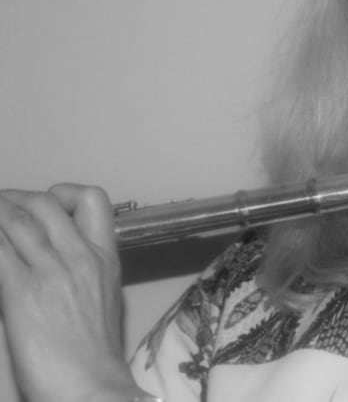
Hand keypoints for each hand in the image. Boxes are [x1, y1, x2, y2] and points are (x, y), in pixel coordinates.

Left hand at [0, 184, 140, 401]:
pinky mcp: (20, 292)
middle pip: (44, 203)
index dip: (63, 193)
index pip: (93, 200)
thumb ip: (77, 274)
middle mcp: (79, 257)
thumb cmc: (93, 356)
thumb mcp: (101, 301)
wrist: (90, 386)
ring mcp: (50, 272)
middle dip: (14, 199)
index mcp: (105, 258)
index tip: (46, 206)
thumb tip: (42, 262)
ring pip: (14, 220)